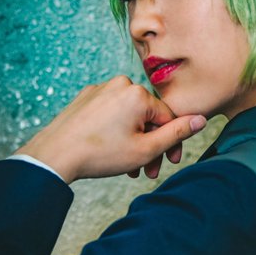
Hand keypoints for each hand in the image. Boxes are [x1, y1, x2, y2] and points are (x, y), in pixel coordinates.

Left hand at [14, 76, 206, 183]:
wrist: (55, 154)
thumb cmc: (100, 153)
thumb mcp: (146, 149)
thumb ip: (176, 133)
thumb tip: (200, 120)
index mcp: (138, 93)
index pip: (168, 117)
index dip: (172, 142)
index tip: (169, 162)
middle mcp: (121, 84)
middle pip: (148, 117)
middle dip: (150, 144)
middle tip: (147, 170)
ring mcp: (101, 89)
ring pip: (129, 116)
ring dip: (134, 140)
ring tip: (128, 166)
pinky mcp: (87, 97)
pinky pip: (111, 112)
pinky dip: (116, 129)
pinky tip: (111, 149)